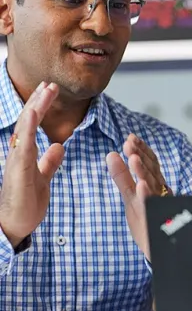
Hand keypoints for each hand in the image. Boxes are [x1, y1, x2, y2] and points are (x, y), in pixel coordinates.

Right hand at [0, 82, 63, 247]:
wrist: (14, 226)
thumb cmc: (26, 203)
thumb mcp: (43, 178)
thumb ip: (49, 163)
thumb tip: (57, 146)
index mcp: (26, 153)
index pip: (33, 124)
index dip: (40, 106)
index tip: (49, 90)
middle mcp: (19, 153)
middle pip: (28, 121)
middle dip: (38, 101)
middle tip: (49, 83)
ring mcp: (16, 160)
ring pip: (25, 128)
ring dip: (35, 108)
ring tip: (44, 91)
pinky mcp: (18, 171)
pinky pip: (23, 145)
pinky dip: (28, 129)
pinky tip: (33, 115)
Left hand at [106, 134, 170, 260]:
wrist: (160, 250)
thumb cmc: (147, 221)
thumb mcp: (131, 196)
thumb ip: (122, 177)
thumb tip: (111, 154)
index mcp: (154, 185)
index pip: (150, 163)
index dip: (141, 150)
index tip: (130, 137)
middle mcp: (160, 192)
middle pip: (152, 170)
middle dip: (141, 156)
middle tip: (129, 142)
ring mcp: (160, 206)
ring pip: (153, 186)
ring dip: (144, 171)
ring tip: (133, 158)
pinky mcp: (158, 220)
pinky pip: (154, 207)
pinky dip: (148, 196)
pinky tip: (140, 186)